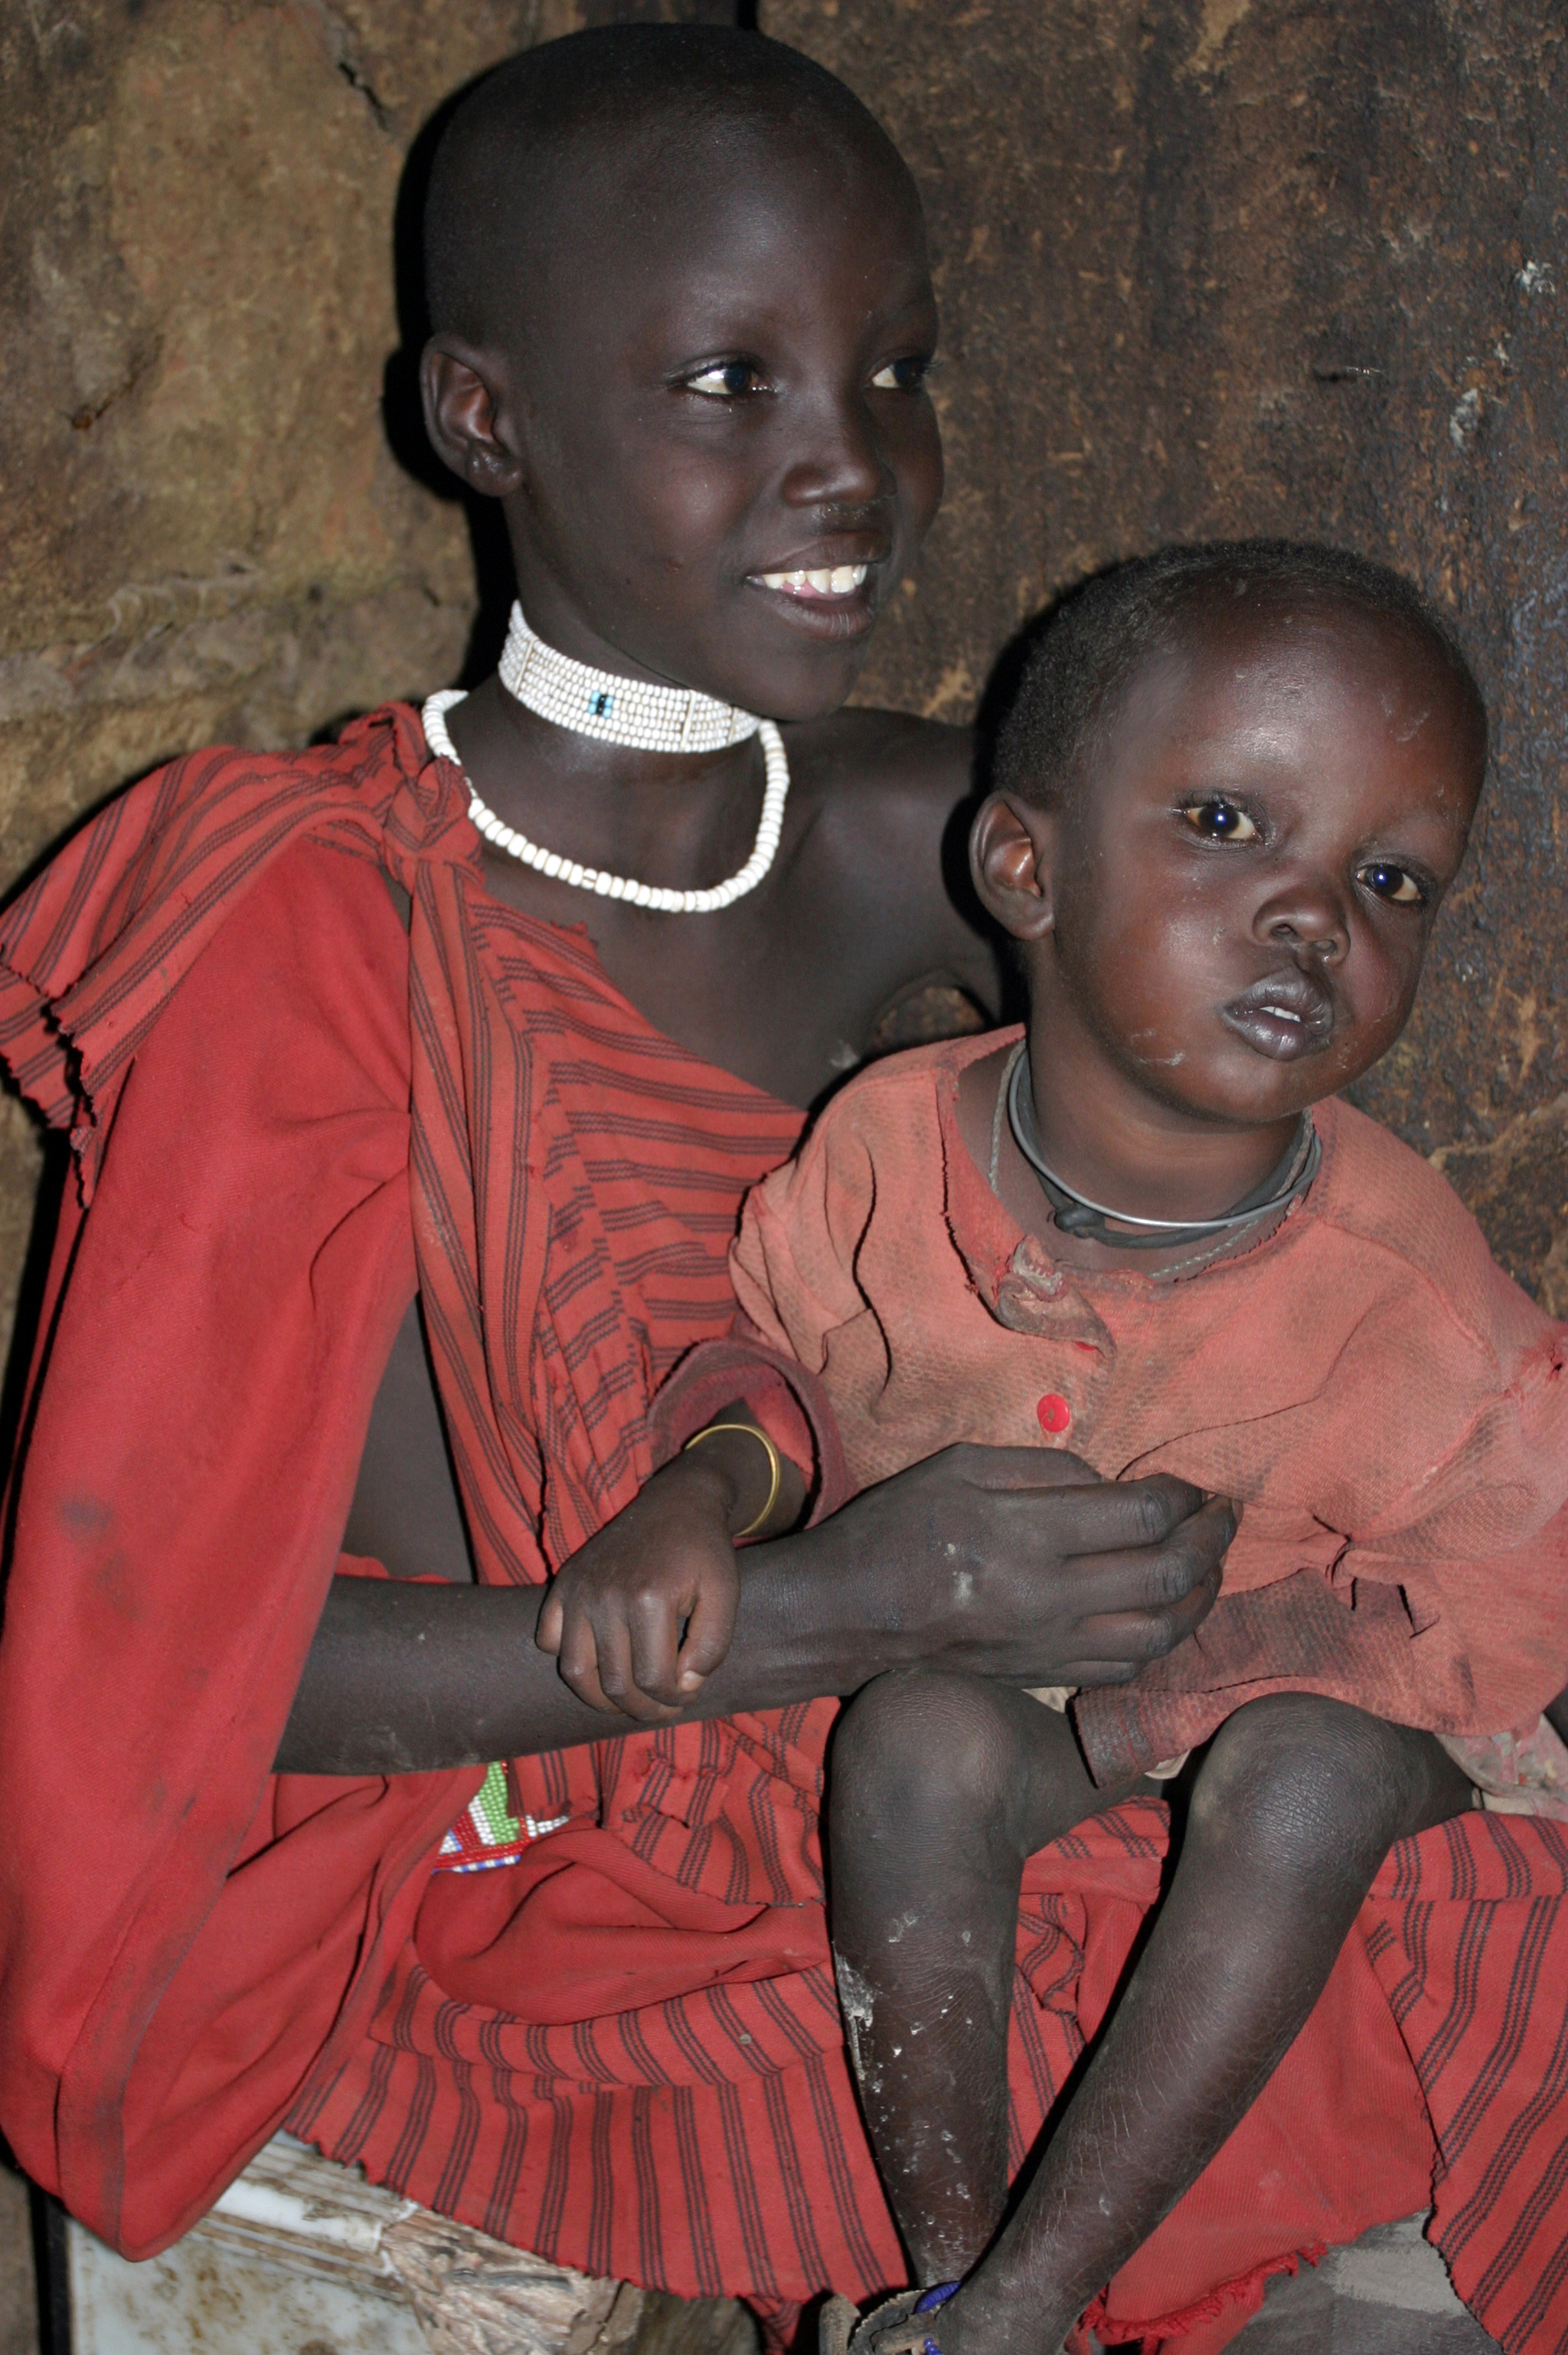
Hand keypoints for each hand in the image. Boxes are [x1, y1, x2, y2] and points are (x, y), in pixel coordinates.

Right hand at [537, 1454, 742, 1718]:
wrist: (676, 1504)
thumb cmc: (704, 1553)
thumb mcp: (725, 1595)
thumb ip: (712, 1646)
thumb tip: (683, 1686)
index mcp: (649, 1598)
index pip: (653, 1679)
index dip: (673, 1698)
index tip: (689, 1693)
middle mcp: (606, 1596)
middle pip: (615, 1683)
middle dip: (644, 1708)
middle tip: (665, 1707)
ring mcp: (579, 1590)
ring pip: (576, 1672)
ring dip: (602, 1699)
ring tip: (629, 1699)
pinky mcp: (564, 1584)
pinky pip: (549, 1639)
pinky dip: (569, 1658)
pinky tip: (600, 1659)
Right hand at [801, 1443, 1233, 1690]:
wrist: (850, 1613)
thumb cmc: (899, 1525)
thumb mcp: (960, 1464)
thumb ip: (1045, 1468)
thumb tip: (1114, 1484)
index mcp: (1024, 1532)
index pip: (1142, 1516)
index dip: (1184, 1496)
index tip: (1191, 1483)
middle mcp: (1046, 1595)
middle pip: (1166, 1574)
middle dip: (1212, 1540)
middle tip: (1224, 1515)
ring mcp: (1049, 1644)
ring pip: (1161, 1633)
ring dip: (1203, 1596)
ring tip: (1212, 1565)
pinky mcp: (1044, 1675)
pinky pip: (1128, 1667)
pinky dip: (1165, 1640)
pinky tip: (1170, 1612)